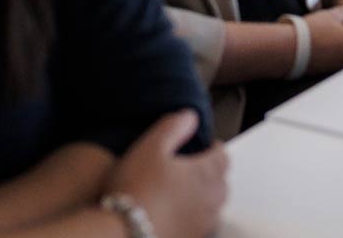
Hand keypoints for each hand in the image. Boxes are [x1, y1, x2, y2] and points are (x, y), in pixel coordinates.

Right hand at [105, 111, 227, 237]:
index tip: (204, 145)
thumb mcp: (151, 146)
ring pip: (213, 209)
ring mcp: (200, 228)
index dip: (213, 148)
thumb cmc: (135, 191)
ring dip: (205, 198)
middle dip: (212, 173)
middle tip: (195, 167)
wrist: (119, 237)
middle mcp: (209, 202)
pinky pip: (200, 229)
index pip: (222, 156)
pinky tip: (177, 217)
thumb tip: (191, 116)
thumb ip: (173, 126)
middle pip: (222, 183)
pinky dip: (193, 220)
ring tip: (186, 192)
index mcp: (205, 174)